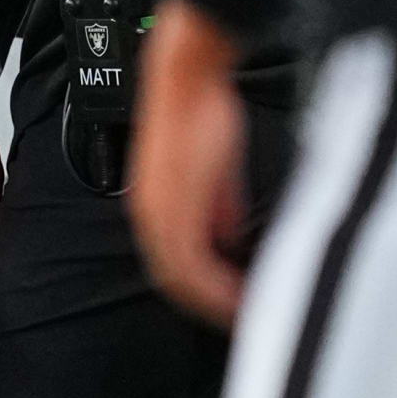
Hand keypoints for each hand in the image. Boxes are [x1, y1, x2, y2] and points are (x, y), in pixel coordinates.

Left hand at [126, 0, 248, 324]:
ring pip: (183, 280)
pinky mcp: (171, 210)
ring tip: (245, 313)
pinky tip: (237, 296)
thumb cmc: (201, 114)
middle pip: (177, 281)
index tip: (231, 302)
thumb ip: (219, 208)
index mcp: (156, 209)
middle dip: (211, 304)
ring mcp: (158, 215)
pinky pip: (191, 266)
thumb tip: (228, 236)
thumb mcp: (214, 171)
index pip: (177, 266)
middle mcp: (150, 217)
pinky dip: (215, 287)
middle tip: (241, 317)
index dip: (204, 290)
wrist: (187, 80)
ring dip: (215, 301)